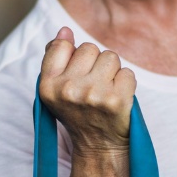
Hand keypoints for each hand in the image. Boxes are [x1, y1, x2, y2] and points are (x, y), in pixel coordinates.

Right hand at [39, 26, 135, 156]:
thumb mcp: (57, 89)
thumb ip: (56, 57)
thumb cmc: (79, 112)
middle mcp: (68, 90)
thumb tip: (65, 30)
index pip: (62, 45)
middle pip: (89, 48)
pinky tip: (117, 98)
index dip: (74, 55)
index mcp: (47, 85)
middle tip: (93, 86)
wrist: (99, 146)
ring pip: (110, 57)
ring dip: (112, 71)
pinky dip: (126, 84)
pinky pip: (128, 73)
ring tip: (105, 90)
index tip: (77, 73)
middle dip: (95, 62)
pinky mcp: (116, 100)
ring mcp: (93, 94)